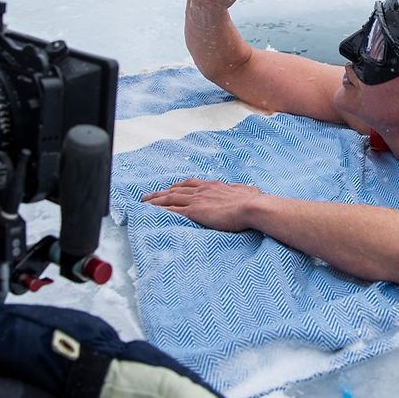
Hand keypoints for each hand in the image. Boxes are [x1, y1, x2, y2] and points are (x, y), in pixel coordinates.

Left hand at [143, 179, 262, 232]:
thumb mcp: (249, 192)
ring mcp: (197, 200)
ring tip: (143, 203)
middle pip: (176, 189)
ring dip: (155, 200)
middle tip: (148, 196)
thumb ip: (245, 191)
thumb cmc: (254, 201)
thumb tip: (251, 189)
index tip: (171, 188)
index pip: (191, 184)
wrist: (252, 206)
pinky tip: (151, 213)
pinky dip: (160, 210)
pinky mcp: (194, 211)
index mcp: (214, 185)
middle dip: (161, 192)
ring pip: (170, 198)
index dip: (179, 186)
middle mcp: (203, 190)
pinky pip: (172, 210)